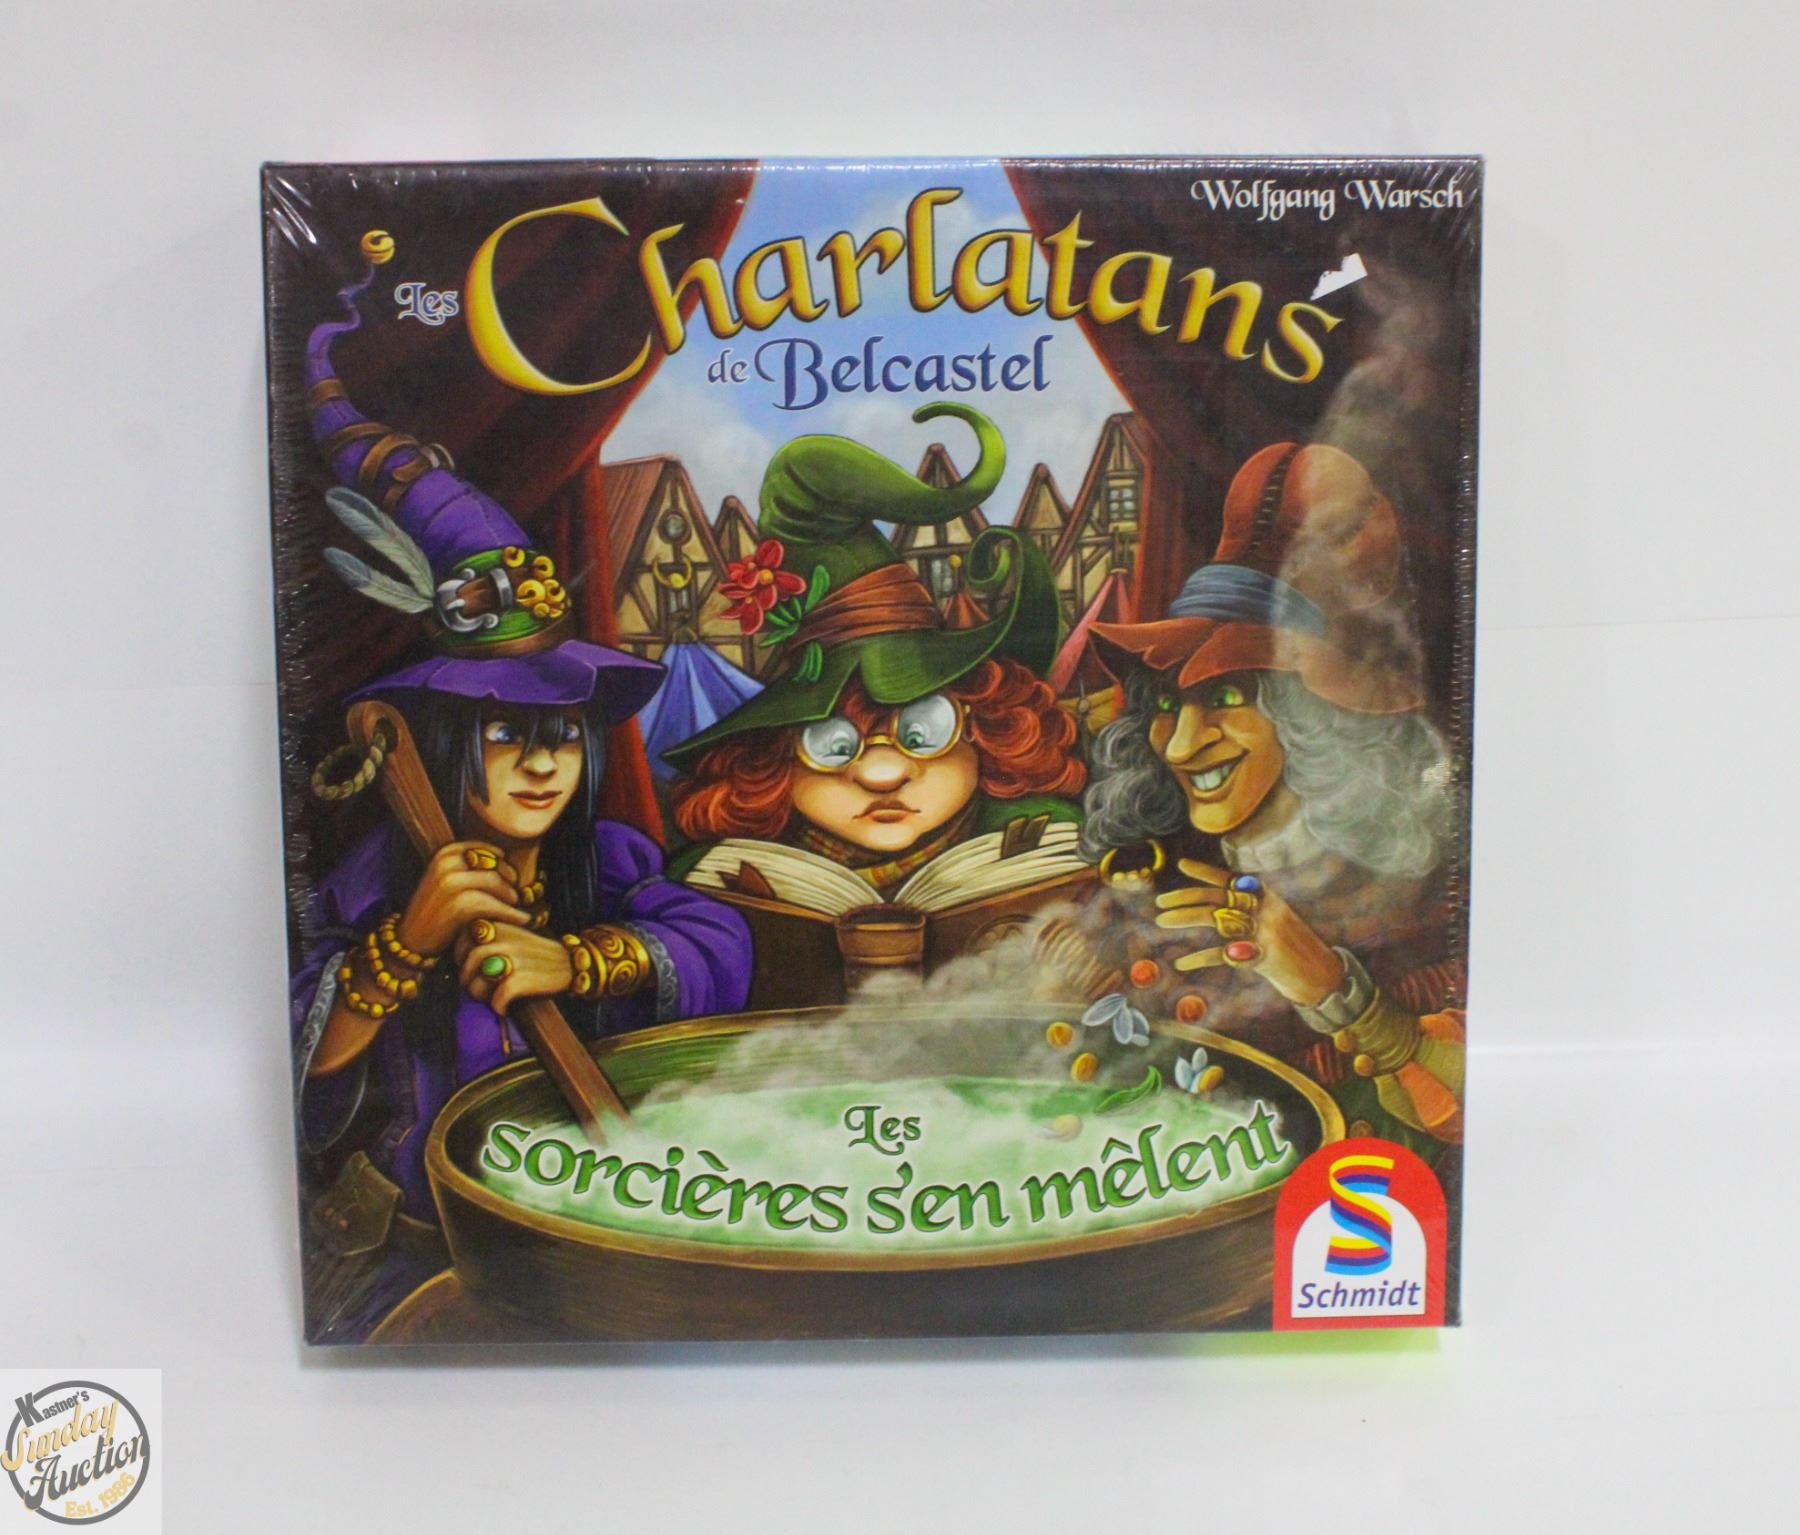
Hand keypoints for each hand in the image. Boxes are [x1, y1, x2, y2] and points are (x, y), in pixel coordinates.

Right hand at [395, 842, 528, 958]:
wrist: (410, 942)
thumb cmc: (435, 912)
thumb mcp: (447, 881)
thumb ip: (470, 869)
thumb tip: (508, 863)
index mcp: (445, 853)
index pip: (489, 851)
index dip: (504, 866)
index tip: (511, 880)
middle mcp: (447, 863)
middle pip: (496, 866)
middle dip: (511, 882)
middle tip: (517, 897)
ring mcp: (451, 883)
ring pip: (498, 883)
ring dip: (512, 898)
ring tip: (517, 910)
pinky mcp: (459, 905)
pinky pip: (496, 905)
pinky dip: (512, 913)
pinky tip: (522, 920)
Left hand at [458, 925, 576, 1015]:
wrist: (571, 963)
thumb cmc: (535, 955)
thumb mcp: (510, 935)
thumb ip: (484, 941)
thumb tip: (459, 963)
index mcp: (494, 925)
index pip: (460, 944)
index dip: (462, 960)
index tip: (475, 969)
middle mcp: (500, 938)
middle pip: (465, 966)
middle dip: (469, 982)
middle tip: (482, 989)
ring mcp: (509, 958)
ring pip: (475, 984)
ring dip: (482, 997)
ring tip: (493, 999)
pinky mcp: (519, 979)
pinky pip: (496, 1000)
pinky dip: (500, 1008)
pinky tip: (506, 1008)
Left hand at [1153, 858, 1344, 1007]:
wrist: (1321, 974)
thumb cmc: (1293, 946)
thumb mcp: (1276, 920)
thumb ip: (1249, 911)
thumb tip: (1215, 907)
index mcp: (1269, 897)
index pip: (1232, 880)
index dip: (1206, 872)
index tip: (1181, 864)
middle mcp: (1266, 910)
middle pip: (1219, 898)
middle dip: (1185, 898)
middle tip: (1160, 903)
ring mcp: (1265, 933)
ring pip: (1216, 920)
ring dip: (1185, 918)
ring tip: (1161, 921)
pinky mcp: (1262, 957)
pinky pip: (1223, 954)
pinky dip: (1200, 957)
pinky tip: (1181, 961)